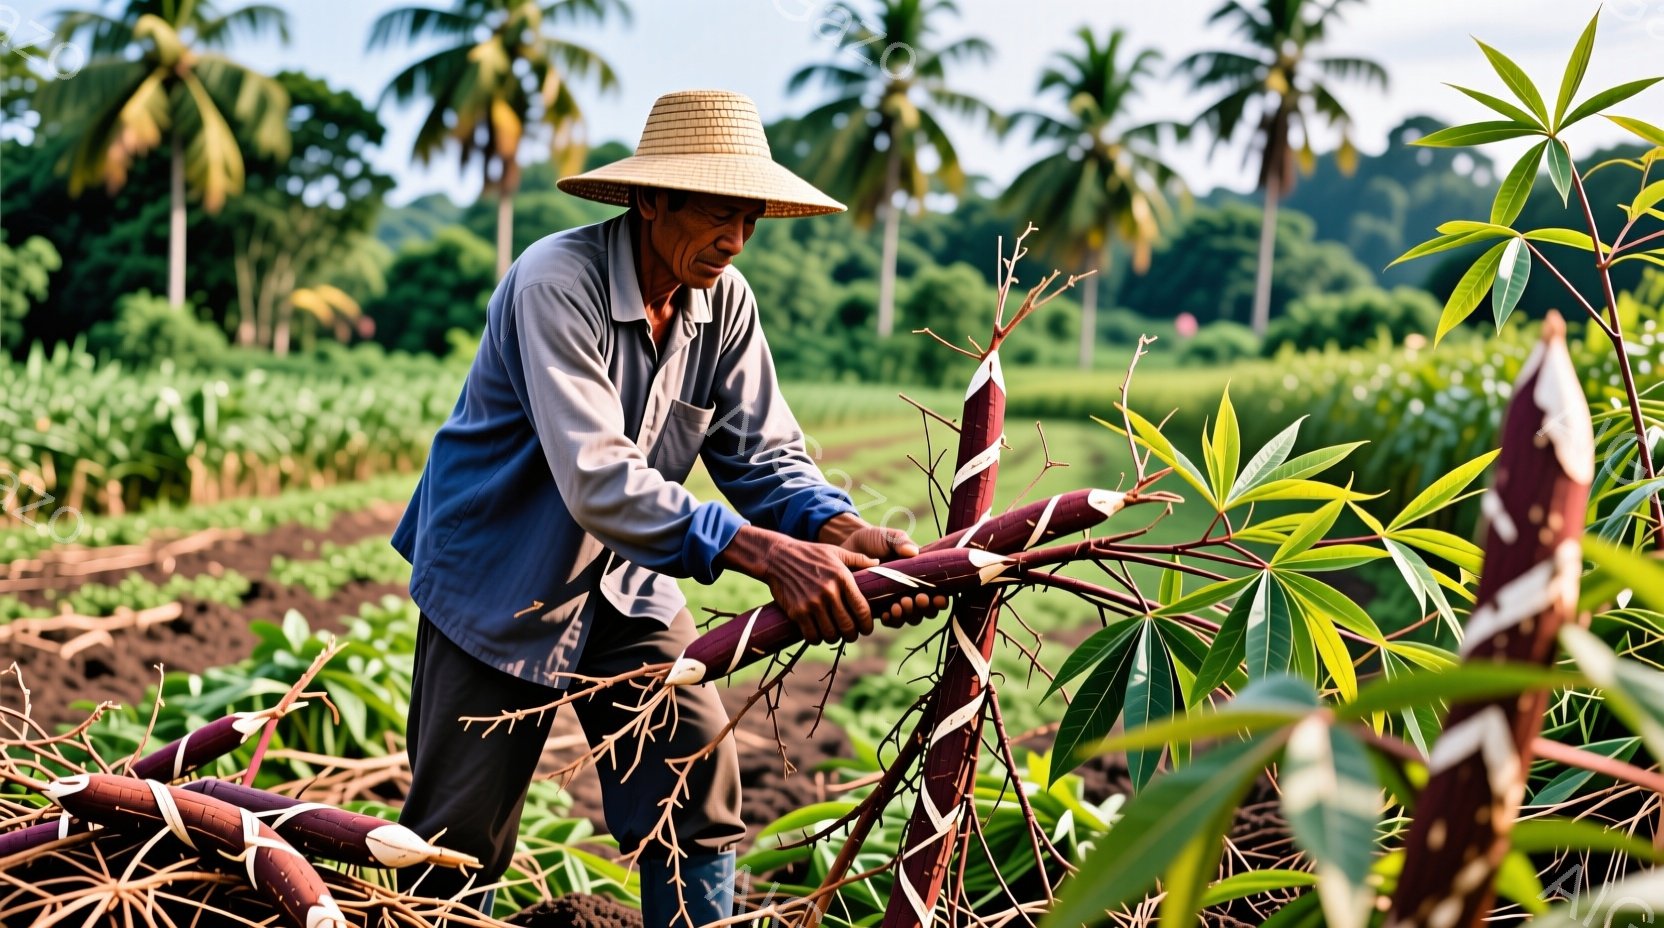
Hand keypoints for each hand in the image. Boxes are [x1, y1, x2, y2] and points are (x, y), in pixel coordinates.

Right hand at [767, 537, 877, 643]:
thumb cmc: (810, 553)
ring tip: (834, 633)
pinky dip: (816, 638)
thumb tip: (878, 564)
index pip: (862, 610)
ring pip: (831, 634)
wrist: (777, 557)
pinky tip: (817, 633)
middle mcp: (829, 592)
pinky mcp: (797, 611)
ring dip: (834, 638)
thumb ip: (858, 559)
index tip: (866, 628)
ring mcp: (812, 603)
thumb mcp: (835, 552)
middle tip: (850, 634)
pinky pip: (811, 635)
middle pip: (848, 626)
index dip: (867, 624)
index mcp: (842, 578)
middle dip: (852, 635)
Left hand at [822, 517, 947, 626]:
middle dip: (925, 608)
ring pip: (910, 618)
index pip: (937, 592)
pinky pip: (890, 620)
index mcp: (919, 574)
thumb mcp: (888, 537)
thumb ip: (901, 541)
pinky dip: (891, 620)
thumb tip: (913, 552)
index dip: (940, 599)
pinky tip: (886, 613)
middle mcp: (910, 590)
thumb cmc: (873, 540)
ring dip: (908, 615)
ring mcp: (895, 600)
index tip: (938, 597)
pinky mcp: (879, 607)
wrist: (848, 548)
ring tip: (898, 605)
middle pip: (926, 609)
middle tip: (918, 599)